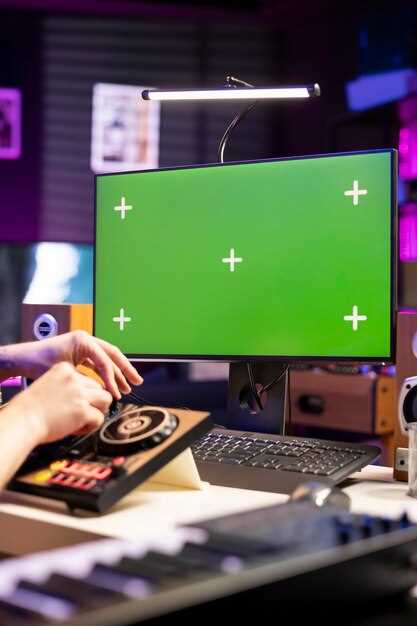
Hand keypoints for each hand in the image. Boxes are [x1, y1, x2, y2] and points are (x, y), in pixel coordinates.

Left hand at [5, 331, 142, 398]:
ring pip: (107, 358)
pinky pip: (98, 362)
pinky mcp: (80, 351)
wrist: (24, 358)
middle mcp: (86, 339)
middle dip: (125, 369)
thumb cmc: (40, 364)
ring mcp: (84, 344)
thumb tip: (104, 391)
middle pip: (113, 354)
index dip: (113, 378)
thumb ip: (86, 379)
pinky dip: (106, 372)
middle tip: (137, 382)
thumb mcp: (65, 372)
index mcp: (83, 340)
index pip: (105, 361)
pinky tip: (112, 383)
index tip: (116, 394)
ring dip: (117, 372)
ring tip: (128, 386)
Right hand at [10, 362, 112, 443]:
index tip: (71, 403)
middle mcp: (74, 379)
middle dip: (94, 402)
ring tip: (84, 420)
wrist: (22, 421)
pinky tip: (77, 428)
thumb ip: (68, 387)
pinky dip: (91, 426)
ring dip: (98, 411)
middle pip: (99, 388)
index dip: (82, 393)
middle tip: (82, 413)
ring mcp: (80, 394)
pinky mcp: (83, 410)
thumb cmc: (30, 408)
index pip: (86, 378)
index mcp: (64, 369)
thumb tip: (87, 397)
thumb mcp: (49, 385)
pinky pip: (99, 418)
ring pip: (106, 399)